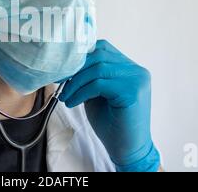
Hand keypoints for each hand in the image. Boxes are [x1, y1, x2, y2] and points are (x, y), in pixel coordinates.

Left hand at [59, 40, 159, 171]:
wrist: (127, 150)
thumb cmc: (112, 123)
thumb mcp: (98, 93)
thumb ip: (90, 77)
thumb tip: (66, 64)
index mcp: (130, 68)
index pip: (103, 48)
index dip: (81, 55)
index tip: (63, 69)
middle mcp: (137, 71)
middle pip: (100, 55)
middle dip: (76, 68)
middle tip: (61, 82)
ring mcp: (137, 80)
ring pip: (98, 69)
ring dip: (76, 82)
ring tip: (65, 96)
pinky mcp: (132, 92)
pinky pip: (99, 84)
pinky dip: (81, 92)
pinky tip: (72, 102)